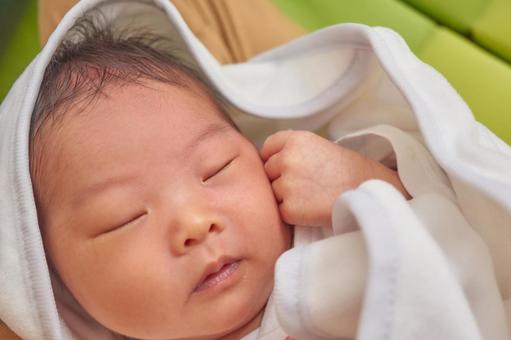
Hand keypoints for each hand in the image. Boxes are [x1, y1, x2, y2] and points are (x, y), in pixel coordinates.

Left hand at [260, 130, 409, 226]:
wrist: (368, 192)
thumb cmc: (347, 170)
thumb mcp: (319, 146)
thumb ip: (292, 149)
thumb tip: (266, 161)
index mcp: (295, 140)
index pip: (267, 148)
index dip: (274, 158)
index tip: (285, 166)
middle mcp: (287, 159)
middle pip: (268, 171)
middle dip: (281, 178)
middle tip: (307, 183)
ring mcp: (287, 185)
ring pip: (273, 193)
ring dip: (286, 196)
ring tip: (312, 195)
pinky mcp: (290, 209)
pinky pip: (282, 211)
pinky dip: (293, 213)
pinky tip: (313, 207)